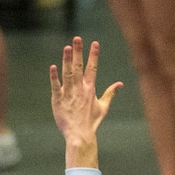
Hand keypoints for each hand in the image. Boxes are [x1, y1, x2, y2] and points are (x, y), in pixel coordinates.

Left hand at [50, 38, 122, 165]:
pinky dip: (54, 77)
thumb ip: (111, 93)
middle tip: (77, 38)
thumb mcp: (103, 107)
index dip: (94, 55)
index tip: (95, 43)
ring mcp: (68, 94)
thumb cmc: (92, 121)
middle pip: (79, 67)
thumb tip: (120, 84)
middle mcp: (80, 89)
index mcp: (90, 89)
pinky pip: (56, 86)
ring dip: (67, 60)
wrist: (80, 135)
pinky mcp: (58, 100)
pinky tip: (53, 67)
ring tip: (66, 47)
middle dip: (78, 52)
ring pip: (67, 73)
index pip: (93, 68)